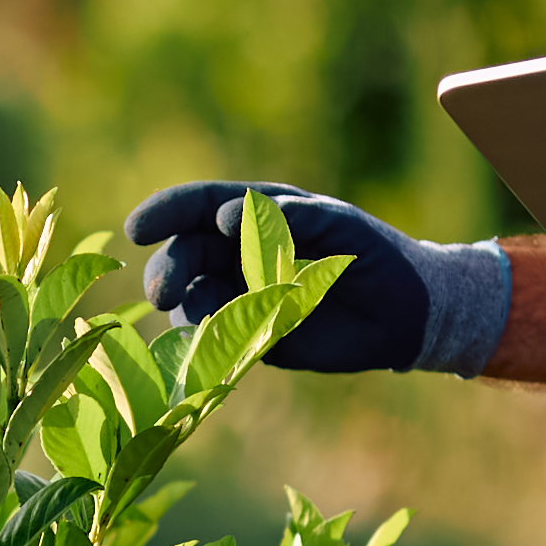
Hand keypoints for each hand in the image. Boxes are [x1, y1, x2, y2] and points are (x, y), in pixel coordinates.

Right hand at [125, 181, 514, 376]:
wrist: (408, 313)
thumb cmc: (375, 255)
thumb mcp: (336, 226)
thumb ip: (285, 218)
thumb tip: (224, 218)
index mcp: (257, 215)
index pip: (199, 206)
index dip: (165, 213)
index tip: (136, 229)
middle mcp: (241, 254)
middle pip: (186, 255)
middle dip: (169, 270)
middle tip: (162, 293)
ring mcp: (245, 295)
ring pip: (193, 298)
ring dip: (188, 306)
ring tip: (211, 315)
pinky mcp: (256, 337)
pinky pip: (219, 337)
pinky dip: (210, 338)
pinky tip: (222, 339)